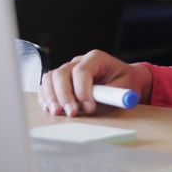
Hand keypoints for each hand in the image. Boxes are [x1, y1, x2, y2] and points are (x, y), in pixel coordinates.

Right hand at [38, 49, 152, 116]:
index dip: (82, 90)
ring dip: (52, 97)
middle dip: (64, 95)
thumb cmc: (125, 82)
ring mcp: (67, 69)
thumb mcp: (124, 87)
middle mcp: (79, 61)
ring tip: (58, 113)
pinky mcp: (60, 81)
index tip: (89, 107)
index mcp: (96, 58)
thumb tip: (93, 104)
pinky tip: (51, 109)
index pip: (82, 71)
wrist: (125, 80)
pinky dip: (46, 98)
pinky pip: (46, 86)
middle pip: (61, 73)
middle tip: (72, 113)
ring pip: (50, 79)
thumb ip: (110, 94)